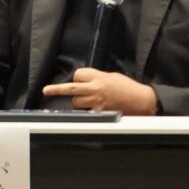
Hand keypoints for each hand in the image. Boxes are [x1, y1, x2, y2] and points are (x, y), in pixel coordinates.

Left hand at [41, 68, 157, 115]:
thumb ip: (97, 78)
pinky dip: (86, 113)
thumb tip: (85, 82)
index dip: (77, 78)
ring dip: (79, 103)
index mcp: (99, 77)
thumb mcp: (111, 76)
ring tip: (89, 102)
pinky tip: (92, 111)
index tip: (80, 81)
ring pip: (76, 103)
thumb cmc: (128, 87)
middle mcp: (95, 89)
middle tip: (46, 90)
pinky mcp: (100, 113)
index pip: (78, 75)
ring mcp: (96, 102)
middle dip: (57, 89)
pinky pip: (85, 114)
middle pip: (71, 89)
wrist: (141, 101)